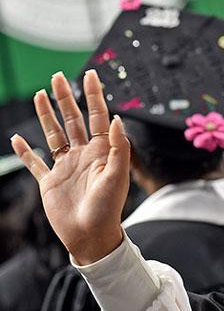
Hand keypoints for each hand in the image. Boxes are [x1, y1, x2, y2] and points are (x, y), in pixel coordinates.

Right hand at [10, 70, 129, 264]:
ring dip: (47, 114)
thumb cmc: (109, 208)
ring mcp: (65, 166)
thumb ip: (118, 147)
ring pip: (54, 133)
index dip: (93, 94)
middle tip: (57, 76)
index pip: (97, 115)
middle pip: (72, 118)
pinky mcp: (49, 181)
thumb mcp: (118, 175)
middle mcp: (82, 153)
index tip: (90, 74)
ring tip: (40, 94)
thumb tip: (116, 118)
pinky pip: (35, 163)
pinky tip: (18, 138)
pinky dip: (25, 152)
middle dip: (65, 97)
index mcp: (101, 149)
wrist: (91, 237)